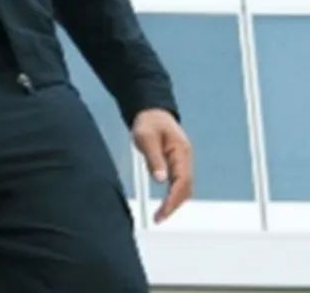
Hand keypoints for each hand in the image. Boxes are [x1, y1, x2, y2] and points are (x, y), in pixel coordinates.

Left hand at [132, 108, 192, 223]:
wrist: (152, 113)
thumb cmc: (149, 123)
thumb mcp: (146, 138)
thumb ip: (153, 158)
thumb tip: (160, 180)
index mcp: (181, 152)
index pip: (182, 181)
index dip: (173, 198)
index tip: (163, 211)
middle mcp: (185, 159)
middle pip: (186, 188)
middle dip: (174, 205)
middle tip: (159, 218)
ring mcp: (182, 162)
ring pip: (184, 188)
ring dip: (174, 203)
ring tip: (160, 216)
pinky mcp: (177, 165)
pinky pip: (179, 184)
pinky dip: (173, 196)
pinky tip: (164, 204)